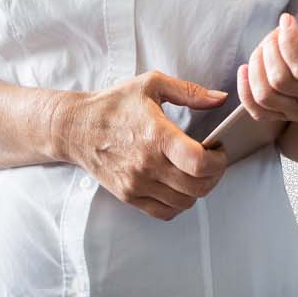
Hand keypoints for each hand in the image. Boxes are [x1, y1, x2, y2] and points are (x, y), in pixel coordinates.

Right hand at [54, 73, 229, 221]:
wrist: (76, 128)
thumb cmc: (114, 104)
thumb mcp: (152, 84)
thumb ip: (190, 92)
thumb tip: (220, 98)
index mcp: (156, 135)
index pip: (198, 162)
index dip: (218, 161)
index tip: (218, 150)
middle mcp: (147, 164)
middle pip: (197, 187)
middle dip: (214, 175)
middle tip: (213, 161)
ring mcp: (137, 183)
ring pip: (184, 202)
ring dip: (199, 190)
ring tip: (196, 172)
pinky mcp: (129, 195)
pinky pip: (165, 212)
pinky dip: (179, 203)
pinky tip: (178, 185)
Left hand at [239, 11, 297, 128]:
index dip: (289, 43)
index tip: (287, 20)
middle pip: (281, 79)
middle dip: (271, 49)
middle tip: (277, 31)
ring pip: (266, 95)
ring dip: (257, 65)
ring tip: (265, 46)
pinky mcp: (283, 114)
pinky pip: (257, 110)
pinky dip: (245, 89)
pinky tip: (246, 68)